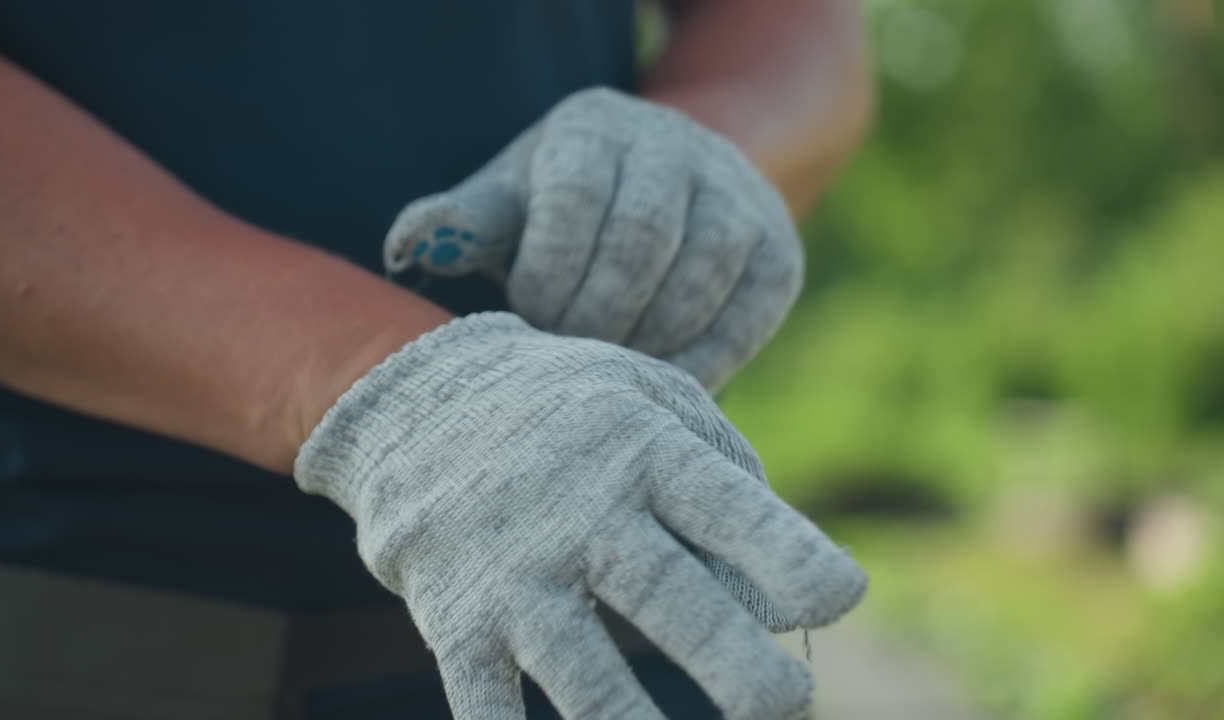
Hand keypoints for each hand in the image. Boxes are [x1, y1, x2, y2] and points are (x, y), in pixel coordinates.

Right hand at [295, 312, 864, 718]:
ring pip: (588, 682)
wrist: (415, 402)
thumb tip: (783, 592)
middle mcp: (579, 514)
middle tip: (789, 701)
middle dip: (742, 668)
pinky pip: (490, 713)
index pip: (732, 512)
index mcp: (641, 450)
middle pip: (673, 602)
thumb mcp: (650, 394)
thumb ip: (726, 468)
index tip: (840, 598)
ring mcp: (513, 575)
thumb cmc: (566, 409)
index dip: (795, 560)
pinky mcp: (456, 623)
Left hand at [384, 88, 803, 392]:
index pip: (574, 202)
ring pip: (701, 277)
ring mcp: (738, 195)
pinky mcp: (779, 250)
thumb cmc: (561, 209)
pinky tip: (660, 384)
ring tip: (610, 373)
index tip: (528, 322)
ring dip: (648, 342)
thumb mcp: (510, 204)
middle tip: (569, 360)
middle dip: (597, 317)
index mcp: (594, 128)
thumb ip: (463, 223)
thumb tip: (406, 246)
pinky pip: (747, 315)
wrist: (665, 190)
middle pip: (642, 240)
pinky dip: (702, 361)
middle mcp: (676, 146)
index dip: (547, 278)